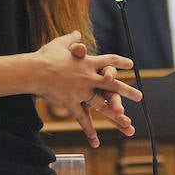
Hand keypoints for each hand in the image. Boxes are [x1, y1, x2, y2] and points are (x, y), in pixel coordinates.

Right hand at [34, 32, 141, 147]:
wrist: (35, 70)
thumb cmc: (46, 56)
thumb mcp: (60, 44)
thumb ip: (72, 40)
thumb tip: (77, 33)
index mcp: (88, 62)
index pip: (109, 61)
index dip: (120, 62)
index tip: (131, 64)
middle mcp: (88, 77)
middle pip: (112, 85)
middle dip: (127, 91)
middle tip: (139, 96)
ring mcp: (81, 92)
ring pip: (102, 105)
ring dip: (115, 114)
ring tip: (127, 123)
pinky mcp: (71, 103)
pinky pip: (82, 118)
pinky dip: (89, 130)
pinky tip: (96, 142)